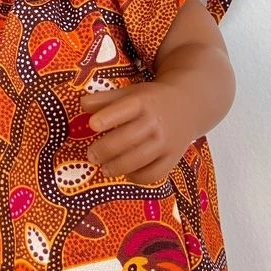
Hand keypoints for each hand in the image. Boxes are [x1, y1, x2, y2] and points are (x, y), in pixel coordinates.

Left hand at [80, 81, 194, 184]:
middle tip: (91, 155)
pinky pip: (153, 174)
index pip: (125, 109)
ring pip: (140, 159)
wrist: (188, 106)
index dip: (107, 118)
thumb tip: (81, 105)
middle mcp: (155, 122)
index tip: (92, 125)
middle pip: (129, 138)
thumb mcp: (129, 93)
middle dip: (106, 149)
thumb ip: (104, 99)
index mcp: (142, 102)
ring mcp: (165, 142)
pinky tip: (126, 172)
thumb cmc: (151, 100)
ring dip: (117, 167)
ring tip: (104, 168)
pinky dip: (137, 177)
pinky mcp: (172, 158)